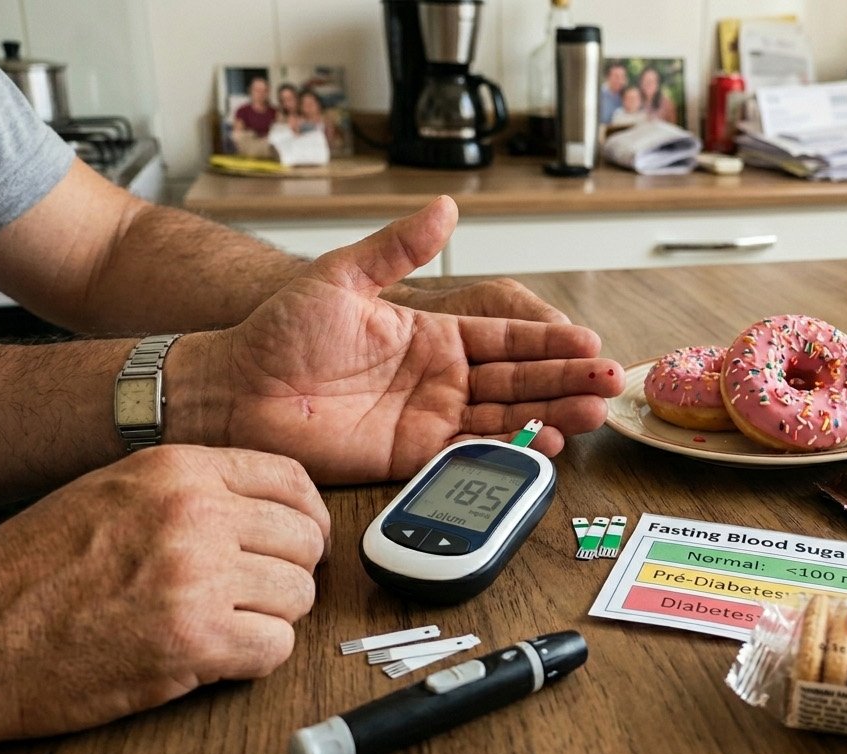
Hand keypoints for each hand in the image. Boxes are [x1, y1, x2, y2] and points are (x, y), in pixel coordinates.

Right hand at [0, 445, 327, 753]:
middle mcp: (194, 515)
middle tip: (259, 593)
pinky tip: (216, 655)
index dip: (308, 515)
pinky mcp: (194, 641)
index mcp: (177, 471)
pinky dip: (255, 659)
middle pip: (304, 539)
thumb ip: (191, 489)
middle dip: (290, 572)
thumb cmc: (33, 571)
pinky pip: (275, 647)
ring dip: (271, 617)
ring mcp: (197, 577)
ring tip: (226, 624)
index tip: (301, 539)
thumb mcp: (114, 492)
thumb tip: (267, 503)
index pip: (290, 479)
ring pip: (298, 596)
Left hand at [193, 196, 624, 482]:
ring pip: (507, 416)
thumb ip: (397, 247)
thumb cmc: (279, 331)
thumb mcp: (342, 277)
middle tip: (610, 381)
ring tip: (594, 413)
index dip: (549, 341)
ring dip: (553, 413)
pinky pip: (472, 451)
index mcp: (432, 332)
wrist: (236, 388)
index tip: (588, 342)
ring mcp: (430, 415)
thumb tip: (446, 207)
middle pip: (520, 378)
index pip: (506, 336)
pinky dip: (511, 449)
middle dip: (568, 378)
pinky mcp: (413, 453)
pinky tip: (546, 444)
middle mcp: (441, 375)